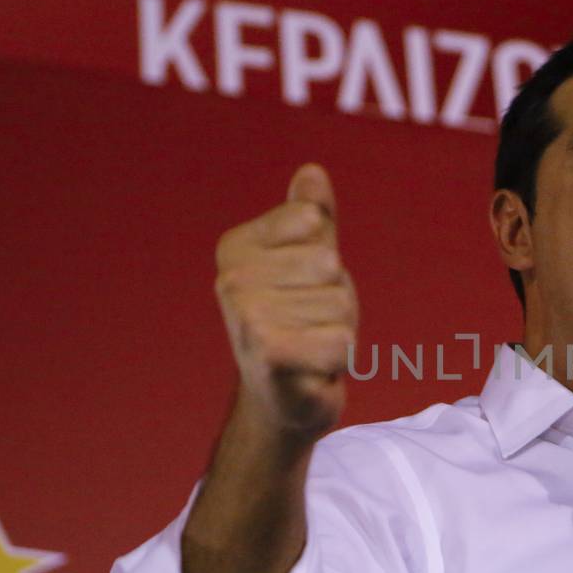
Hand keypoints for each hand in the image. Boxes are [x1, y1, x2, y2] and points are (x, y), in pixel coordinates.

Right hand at [214, 164, 356, 441]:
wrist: (283, 400)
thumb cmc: (299, 322)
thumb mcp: (310, 260)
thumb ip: (312, 215)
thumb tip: (312, 172)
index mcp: (236, 248)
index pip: (312, 222)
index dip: (324, 257)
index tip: (302, 286)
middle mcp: (231, 280)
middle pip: (330, 264)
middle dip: (335, 298)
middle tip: (310, 322)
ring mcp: (246, 318)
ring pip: (339, 303)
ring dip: (337, 329)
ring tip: (310, 345)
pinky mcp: (269, 356)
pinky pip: (340, 340)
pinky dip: (339, 358)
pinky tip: (313, 369)